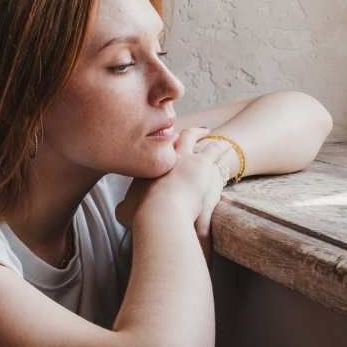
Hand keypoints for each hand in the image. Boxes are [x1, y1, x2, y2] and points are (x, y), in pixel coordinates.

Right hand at [116, 127, 225, 248]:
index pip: (153, 151)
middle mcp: (163, 156)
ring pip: (191, 136)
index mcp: (147, 166)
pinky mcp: (201, 163)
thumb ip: (124, 207)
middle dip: (175, 134)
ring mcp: (182, 157)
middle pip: (169, 138)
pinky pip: (213, 149)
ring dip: (199, 133)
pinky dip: (219, 146)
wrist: (159, 212)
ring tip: (205, 131)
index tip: (162, 147)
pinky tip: (225, 144)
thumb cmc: (142, 215)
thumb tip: (121, 208)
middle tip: (182, 133)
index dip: (159, 148)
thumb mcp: (125, 210)